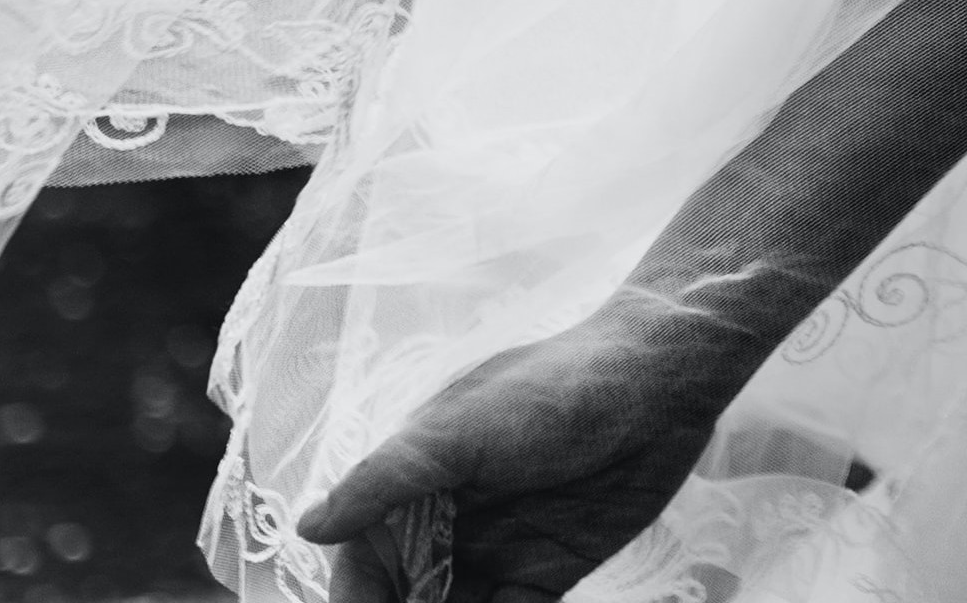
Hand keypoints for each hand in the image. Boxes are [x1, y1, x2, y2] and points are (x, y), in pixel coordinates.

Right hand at [291, 289, 766, 602]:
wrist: (658, 386)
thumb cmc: (549, 390)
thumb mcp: (454, 431)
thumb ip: (382, 480)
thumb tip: (308, 526)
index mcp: (413, 482)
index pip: (364, 561)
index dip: (357, 600)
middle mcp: (447, 523)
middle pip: (404, 596)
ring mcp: (495, 551)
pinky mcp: (547, 575)